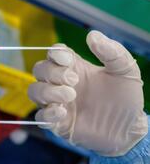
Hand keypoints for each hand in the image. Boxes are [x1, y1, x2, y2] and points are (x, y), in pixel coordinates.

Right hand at [28, 31, 147, 156]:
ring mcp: (57, 103)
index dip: (55, 54)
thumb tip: (92, 34)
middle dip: (52, 73)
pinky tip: (63, 112)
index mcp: (75, 67)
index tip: (68, 60)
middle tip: (74, 81)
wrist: (129, 128)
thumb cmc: (126, 98)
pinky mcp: (57, 123)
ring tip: (70, 95)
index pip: (53, 54)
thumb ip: (112, 51)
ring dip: (48, 91)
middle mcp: (61, 83)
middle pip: (39, 70)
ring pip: (34, 91)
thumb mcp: (125, 71)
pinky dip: (47, 113)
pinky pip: (40, 117)